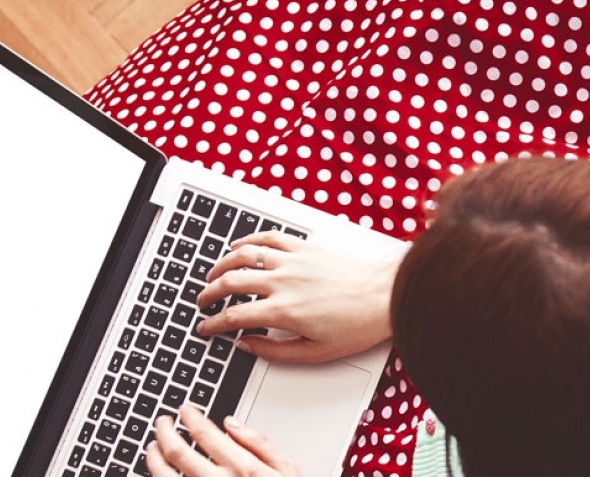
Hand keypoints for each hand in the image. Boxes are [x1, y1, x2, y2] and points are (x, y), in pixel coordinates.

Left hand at [145, 406, 300, 476]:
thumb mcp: (287, 471)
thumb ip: (261, 444)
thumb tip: (232, 423)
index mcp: (241, 468)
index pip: (203, 432)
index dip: (189, 416)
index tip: (184, 410)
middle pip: (175, 451)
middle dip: (163, 431)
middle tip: (161, 423)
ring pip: (163, 475)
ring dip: (153, 457)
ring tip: (153, 448)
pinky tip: (154, 475)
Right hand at [195, 231, 397, 362]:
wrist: (386, 295)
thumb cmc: (358, 324)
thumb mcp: (315, 352)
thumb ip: (275, 351)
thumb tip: (248, 345)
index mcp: (283, 311)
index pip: (234, 316)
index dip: (213, 323)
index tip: (205, 327)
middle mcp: (282, 282)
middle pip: (230, 282)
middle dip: (209, 293)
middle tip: (203, 302)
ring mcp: (292, 261)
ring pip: (243, 256)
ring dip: (221, 265)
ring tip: (213, 274)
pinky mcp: (304, 247)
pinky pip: (267, 238)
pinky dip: (247, 241)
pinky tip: (238, 247)